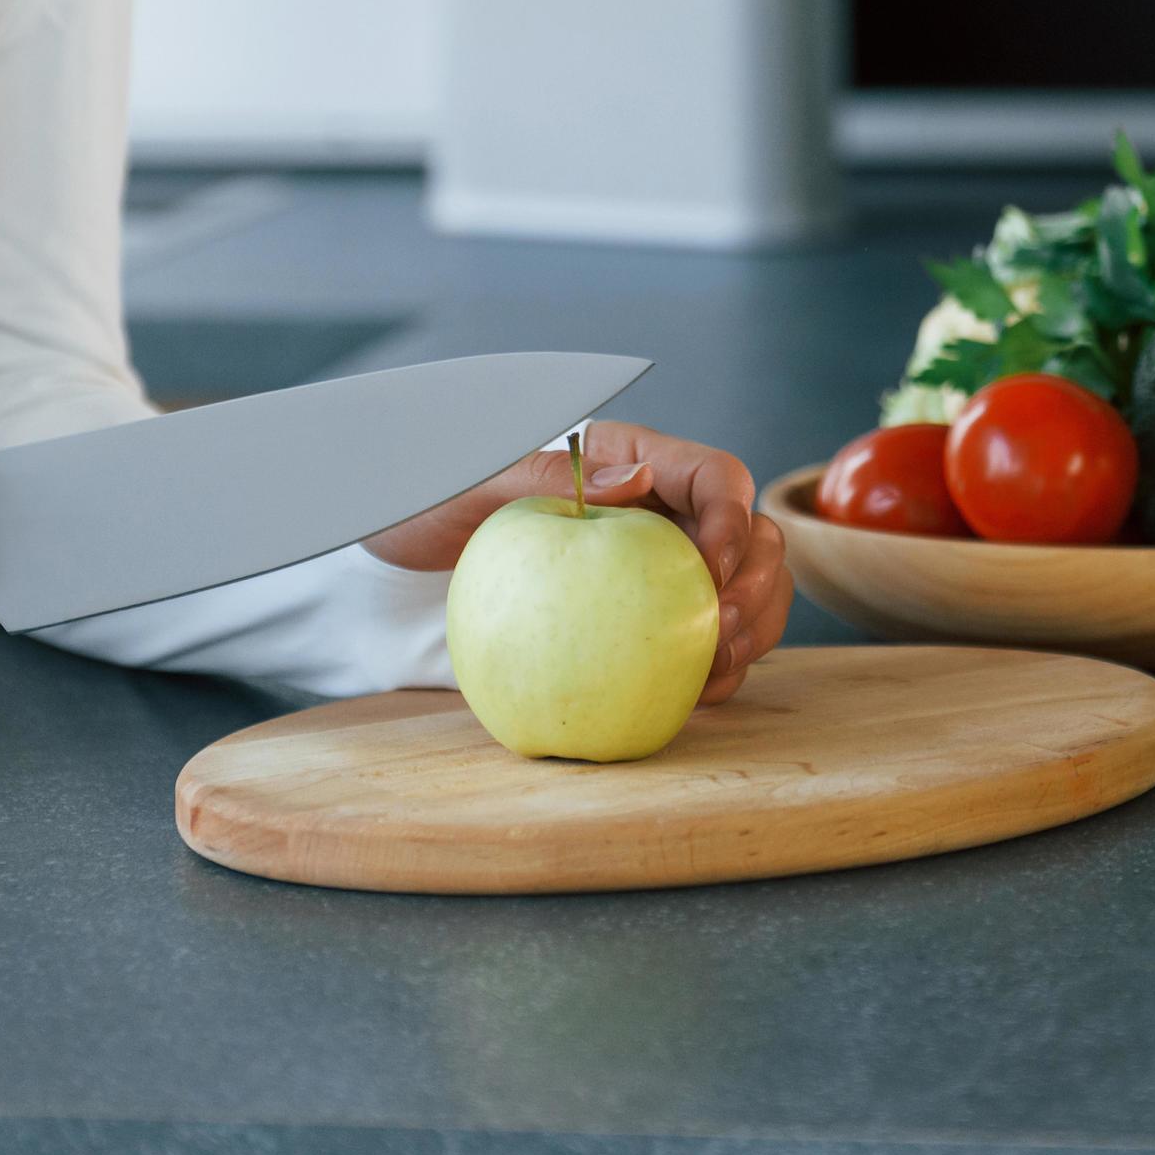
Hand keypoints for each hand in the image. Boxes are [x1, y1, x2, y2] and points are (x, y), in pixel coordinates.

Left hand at [366, 420, 791, 704]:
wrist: (397, 568)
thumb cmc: (427, 507)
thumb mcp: (468, 482)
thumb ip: (542, 474)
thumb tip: (635, 482)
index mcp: (632, 458)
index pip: (717, 476)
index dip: (735, 520)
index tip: (713, 572)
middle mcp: (661, 511)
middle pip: (754, 536)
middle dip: (758, 584)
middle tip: (719, 635)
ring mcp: (658, 569)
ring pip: (747, 592)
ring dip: (753, 630)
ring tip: (715, 672)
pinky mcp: (648, 622)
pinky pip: (706, 645)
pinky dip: (720, 671)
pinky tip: (696, 695)